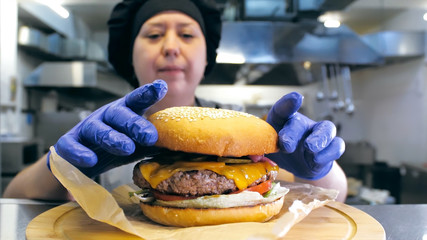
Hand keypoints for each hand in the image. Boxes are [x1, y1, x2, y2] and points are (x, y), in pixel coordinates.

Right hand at [47, 80, 167, 176]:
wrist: (80, 165)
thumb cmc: (114, 150)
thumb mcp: (137, 145)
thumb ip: (154, 142)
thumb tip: (181, 144)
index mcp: (124, 113)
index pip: (136, 101)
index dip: (147, 93)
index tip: (161, 87)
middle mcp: (105, 116)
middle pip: (119, 115)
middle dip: (134, 124)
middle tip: (150, 136)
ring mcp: (85, 128)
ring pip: (97, 129)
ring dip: (112, 138)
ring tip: (127, 148)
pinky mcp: (68, 143)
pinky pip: (72, 146)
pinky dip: (80, 153)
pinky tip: (90, 160)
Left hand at [266, 92, 344, 179]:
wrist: (298, 165)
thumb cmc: (281, 150)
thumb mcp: (267, 148)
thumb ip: (259, 150)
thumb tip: (254, 155)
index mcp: (283, 121)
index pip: (282, 109)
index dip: (288, 103)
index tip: (296, 98)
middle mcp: (302, 124)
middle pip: (299, 123)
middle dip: (292, 133)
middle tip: (286, 145)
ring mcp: (318, 135)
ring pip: (327, 129)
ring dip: (319, 139)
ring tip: (310, 148)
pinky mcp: (330, 148)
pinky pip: (336, 146)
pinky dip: (328, 153)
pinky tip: (317, 160)